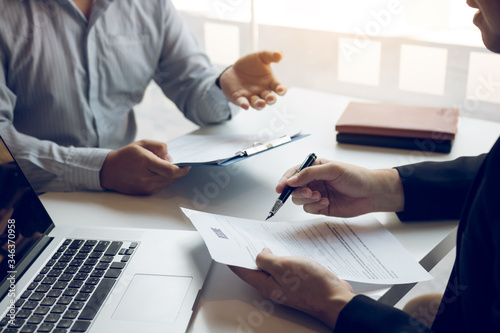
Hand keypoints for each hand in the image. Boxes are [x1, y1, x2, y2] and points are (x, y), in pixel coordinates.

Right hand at [100, 140, 189, 194]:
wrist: (108, 171)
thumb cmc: (126, 156)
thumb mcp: (142, 144)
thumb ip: (159, 147)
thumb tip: (171, 159)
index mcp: (145, 162)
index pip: (171, 170)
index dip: (182, 169)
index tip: (188, 164)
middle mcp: (146, 177)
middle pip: (172, 177)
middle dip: (178, 170)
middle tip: (178, 163)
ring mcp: (146, 187)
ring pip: (168, 182)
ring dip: (171, 175)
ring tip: (164, 167)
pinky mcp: (145, 193)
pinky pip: (161, 186)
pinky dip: (164, 179)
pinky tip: (158, 173)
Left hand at [219, 50, 286, 109]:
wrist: (234, 70)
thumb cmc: (251, 64)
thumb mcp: (261, 56)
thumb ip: (271, 55)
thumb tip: (280, 54)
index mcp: (270, 82)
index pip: (279, 88)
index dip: (281, 90)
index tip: (280, 90)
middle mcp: (262, 92)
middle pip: (269, 99)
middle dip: (271, 99)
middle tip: (270, 98)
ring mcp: (251, 96)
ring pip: (257, 104)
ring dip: (260, 105)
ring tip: (261, 103)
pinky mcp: (240, 98)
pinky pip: (243, 103)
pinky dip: (244, 104)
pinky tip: (245, 106)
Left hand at [230, 248, 353, 329]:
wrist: (336, 299)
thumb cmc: (313, 287)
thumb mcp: (284, 267)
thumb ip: (267, 260)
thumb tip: (260, 254)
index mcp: (266, 285)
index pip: (243, 271)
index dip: (234, 258)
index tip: (227, 247)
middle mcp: (274, 287)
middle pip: (256, 270)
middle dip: (249, 254)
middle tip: (244, 240)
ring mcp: (286, 286)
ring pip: (272, 269)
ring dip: (268, 255)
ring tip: (263, 243)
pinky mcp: (298, 283)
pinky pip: (286, 269)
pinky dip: (283, 259)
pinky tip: (286, 252)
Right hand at [276, 158, 403, 216]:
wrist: (372, 193)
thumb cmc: (356, 176)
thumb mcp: (332, 170)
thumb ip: (310, 174)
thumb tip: (291, 180)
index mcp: (314, 168)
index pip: (293, 173)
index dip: (284, 180)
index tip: (280, 188)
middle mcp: (313, 181)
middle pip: (293, 188)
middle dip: (298, 192)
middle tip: (309, 193)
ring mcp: (316, 194)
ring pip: (299, 200)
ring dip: (307, 200)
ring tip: (320, 197)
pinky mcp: (321, 207)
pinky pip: (309, 209)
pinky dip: (315, 207)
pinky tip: (327, 202)